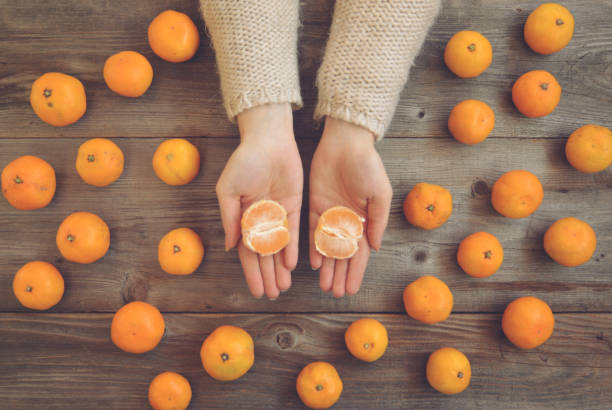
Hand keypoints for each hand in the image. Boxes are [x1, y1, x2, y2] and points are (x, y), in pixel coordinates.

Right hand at [216, 103, 302, 298]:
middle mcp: (261, 219)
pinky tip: (292, 264)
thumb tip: (230, 247)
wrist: (267, 139)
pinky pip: (294, 231)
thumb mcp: (228, 190)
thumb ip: (229, 219)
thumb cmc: (244, 161)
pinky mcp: (294, 205)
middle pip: (264, 254)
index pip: (247, 252)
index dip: (251, 272)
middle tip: (272, 295)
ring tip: (283, 286)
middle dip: (267, 275)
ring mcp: (278, 214)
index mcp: (242, 217)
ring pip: (280, 247)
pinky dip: (293, 247)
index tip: (255, 291)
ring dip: (280, 267)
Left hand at [309, 117, 392, 296]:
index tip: (351, 290)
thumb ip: (378, 221)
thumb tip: (375, 248)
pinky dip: (312, 247)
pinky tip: (313, 263)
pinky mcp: (315, 206)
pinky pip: (312, 231)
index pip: (360, 253)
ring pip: (327, 247)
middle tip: (334, 293)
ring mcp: (330, 215)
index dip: (356, 272)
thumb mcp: (380, 194)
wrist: (346, 143)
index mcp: (365, 220)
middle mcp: (347, 221)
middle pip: (343, 254)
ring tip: (324, 285)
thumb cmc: (368, 166)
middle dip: (340, 274)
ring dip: (326, 266)